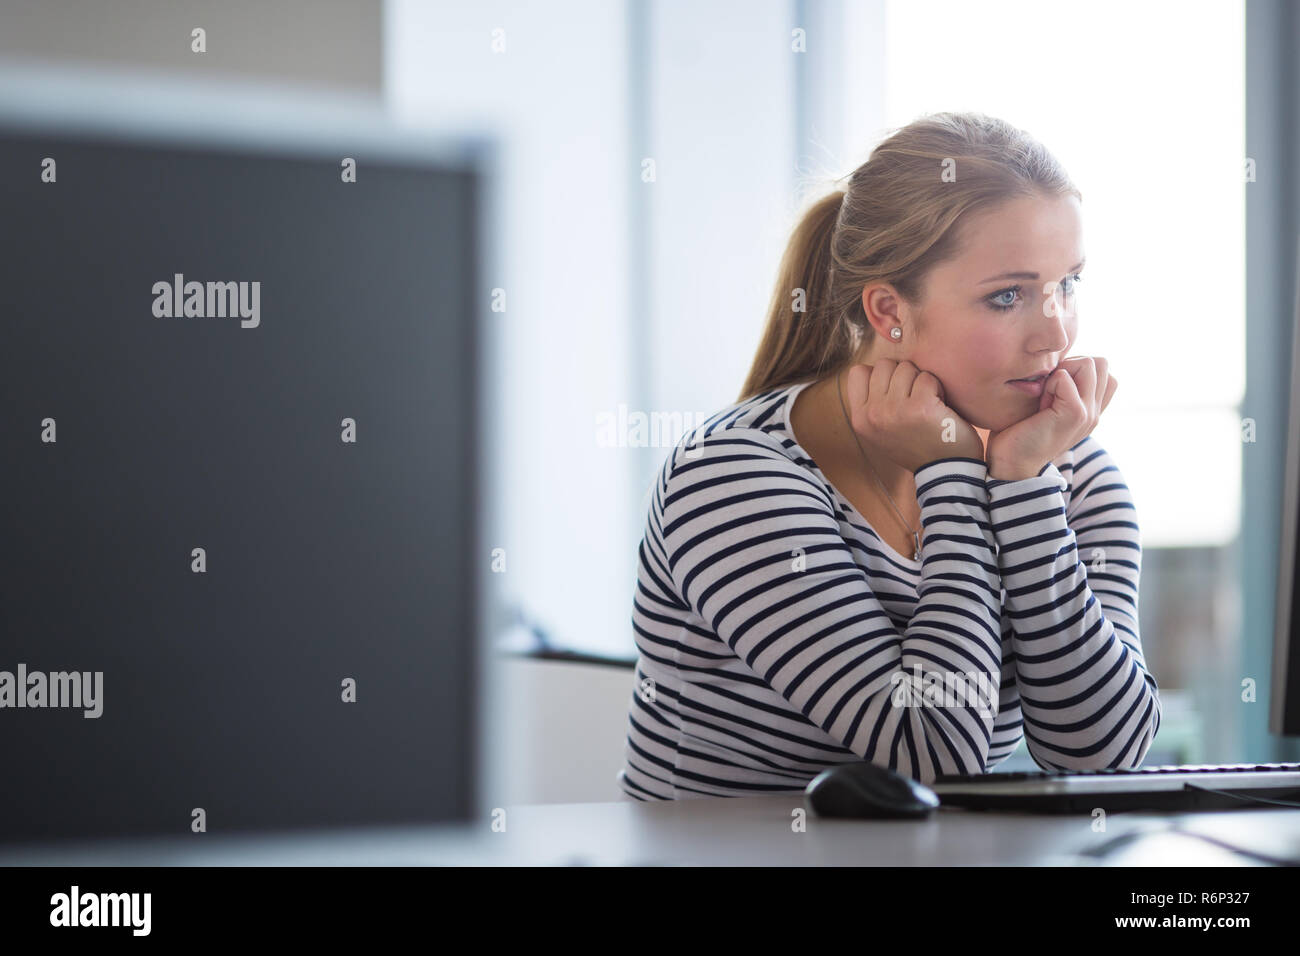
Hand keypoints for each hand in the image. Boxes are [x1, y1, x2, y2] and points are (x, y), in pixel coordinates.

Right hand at [844, 359, 984, 472]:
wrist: (944, 471)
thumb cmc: (916, 446)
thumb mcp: (881, 431)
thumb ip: (872, 403)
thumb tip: (874, 370)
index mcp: (860, 419)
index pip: (858, 372)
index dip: (879, 375)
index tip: (894, 391)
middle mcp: (872, 414)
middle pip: (884, 365)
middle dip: (902, 375)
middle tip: (913, 396)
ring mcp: (895, 410)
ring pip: (906, 367)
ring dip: (920, 380)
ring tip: (926, 402)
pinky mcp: (920, 407)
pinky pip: (927, 377)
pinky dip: (937, 388)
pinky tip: (939, 405)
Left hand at [985, 356, 1117, 479]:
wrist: (1011, 462)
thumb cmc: (1020, 430)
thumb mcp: (1046, 404)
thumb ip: (1061, 386)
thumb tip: (1058, 360)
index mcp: (1091, 409)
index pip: (1103, 370)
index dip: (1076, 368)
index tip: (1053, 389)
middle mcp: (1095, 411)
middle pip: (1100, 362)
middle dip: (1070, 365)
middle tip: (1048, 391)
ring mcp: (1089, 413)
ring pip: (1089, 363)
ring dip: (1060, 373)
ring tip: (1044, 397)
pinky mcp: (1076, 414)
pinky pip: (1065, 377)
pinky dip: (1049, 383)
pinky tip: (1039, 404)